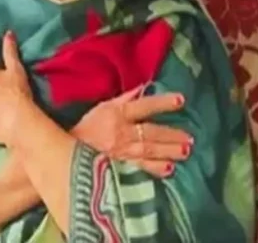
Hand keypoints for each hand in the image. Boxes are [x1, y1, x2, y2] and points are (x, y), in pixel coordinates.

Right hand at [71, 84, 193, 177]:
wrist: (67, 153)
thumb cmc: (87, 127)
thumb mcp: (102, 108)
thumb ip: (124, 99)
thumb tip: (144, 88)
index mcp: (117, 115)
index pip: (143, 106)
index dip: (162, 103)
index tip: (180, 100)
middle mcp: (121, 133)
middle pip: (151, 132)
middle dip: (171, 134)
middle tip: (190, 137)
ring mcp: (122, 152)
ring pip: (149, 151)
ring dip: (168, 151)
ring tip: (185, 151)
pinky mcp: (120, 167)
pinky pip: (140, 168)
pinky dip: (155, 169)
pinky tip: (169, 169)